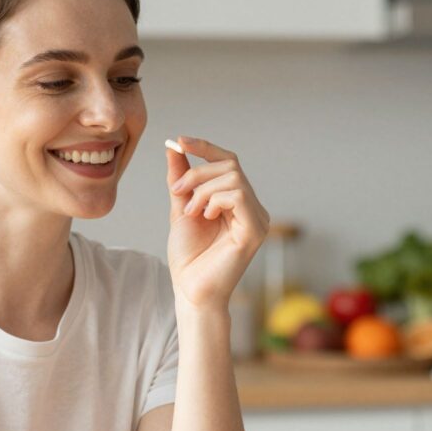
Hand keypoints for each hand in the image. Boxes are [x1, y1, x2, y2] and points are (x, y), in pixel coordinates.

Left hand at [166, 137, 269, 309]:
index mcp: (239, 203)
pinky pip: (238, 196)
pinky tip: (204, 216)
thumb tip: (174, 148)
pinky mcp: (255, 230)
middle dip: (198, 173)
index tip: (179, 141)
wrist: (189, 289)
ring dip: (203, 190)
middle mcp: (253, 209)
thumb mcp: (180, 208)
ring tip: (190, 212)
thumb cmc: (188, 257)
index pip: (229, 163)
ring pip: (234, 178)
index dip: (205, 147)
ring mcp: (257, 219)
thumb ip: (181, 180)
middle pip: (230, 166)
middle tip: (177, 191)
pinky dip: (214, 200)